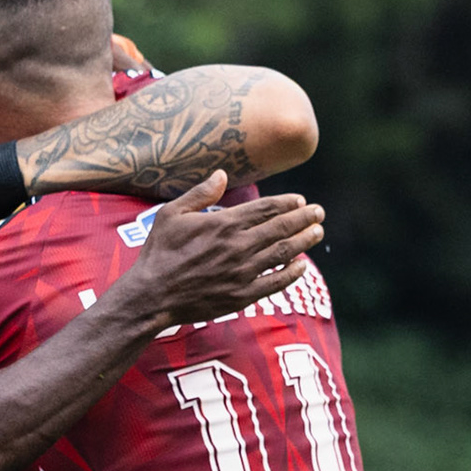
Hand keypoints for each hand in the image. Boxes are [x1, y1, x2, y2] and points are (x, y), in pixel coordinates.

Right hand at [121, 171, 324, 327]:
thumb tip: (222, 174)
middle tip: (319, 212)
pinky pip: (275, 283)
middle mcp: (238, 246)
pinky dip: (292, 273)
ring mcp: (242, 272)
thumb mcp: (171, 214)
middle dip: (304, 218)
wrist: (151, 295)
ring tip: (317, 232)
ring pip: (283, 253)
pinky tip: (302, 265)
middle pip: (281, 228)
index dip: (288, 203)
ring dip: (304, 241)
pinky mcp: (241, 296)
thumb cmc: (158, 253)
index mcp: (223, 224)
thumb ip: (199, 194)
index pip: (266, 209)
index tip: (301, 200)